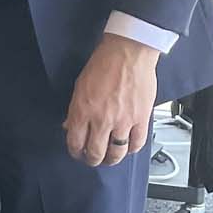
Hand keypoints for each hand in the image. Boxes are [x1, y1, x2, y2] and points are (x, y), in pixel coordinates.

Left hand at [63, 33, 157, 166]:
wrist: (127, 52)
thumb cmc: (103, 64)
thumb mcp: (80, 86)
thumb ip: (75, 109)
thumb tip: (70, 126)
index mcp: (82, 110)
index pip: (75, 142)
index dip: (75, 152)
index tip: (77, 152)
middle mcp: (101, 119)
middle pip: (96, 153)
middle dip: (92, 159)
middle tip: (93, 159)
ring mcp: (123, 121)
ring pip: (116, 153)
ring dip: (112, 159)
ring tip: (110, 158)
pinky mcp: (141, 119)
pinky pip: (137, 144)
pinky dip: (131, 149)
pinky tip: (128, 148)